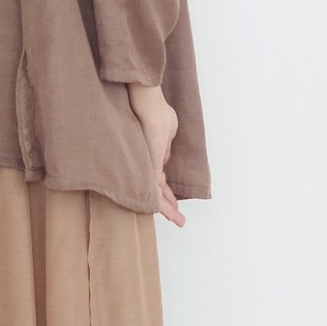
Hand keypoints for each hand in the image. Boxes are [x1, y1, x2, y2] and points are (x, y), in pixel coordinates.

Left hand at [125, 82, 184, 225]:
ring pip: (156, 194)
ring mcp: (147, 167)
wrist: (147, 104)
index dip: (168, 194)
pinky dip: (162, 202)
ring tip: (179, 222)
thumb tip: (165, 159)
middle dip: (170, 207)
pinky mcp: (148, 166)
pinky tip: (168, 212)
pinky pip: (154, 189)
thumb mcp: (165, 134)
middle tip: (180, 221)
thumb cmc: (156, 112)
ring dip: (168, 209)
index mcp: (154, 157)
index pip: (161, 181)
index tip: (176, 205)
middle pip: (159, 192)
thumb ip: (164, 149)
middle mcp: (148, 165)